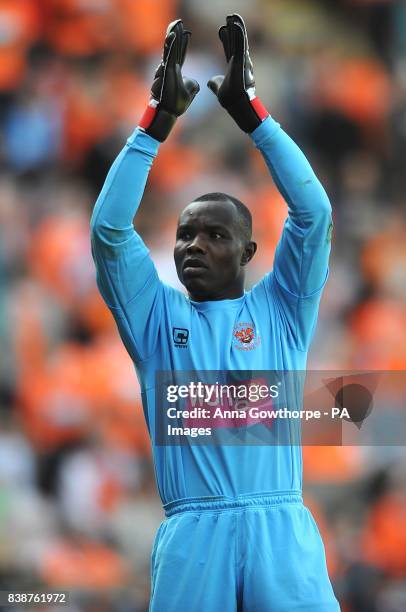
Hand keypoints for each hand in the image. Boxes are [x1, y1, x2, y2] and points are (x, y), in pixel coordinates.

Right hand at [139, 19, 199, 141]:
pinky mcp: (167, 71)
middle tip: (178, 22)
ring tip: (176, 28)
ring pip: (170, 51)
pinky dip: (171, 45)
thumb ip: (193, 84)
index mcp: (177, 71)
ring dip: (173, 38)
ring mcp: (168, 68)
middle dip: (176, 34)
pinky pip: (169, 56)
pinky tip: (173, 35)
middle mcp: (171, 68)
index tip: (185, 31)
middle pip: (174, 47)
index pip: (180, 53)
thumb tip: (195, 81)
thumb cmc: (178, 104)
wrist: (169, 112)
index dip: (182, 42)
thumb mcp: (191, 92)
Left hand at [208, 14, 267, 132]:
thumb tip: (210, 82)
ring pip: (239, 40)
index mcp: (233, 66)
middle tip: (229, 17)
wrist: (234, 104)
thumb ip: (214, 83)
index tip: (222, 29)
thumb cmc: (229, 99)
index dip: (225, 39)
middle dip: (232, 29)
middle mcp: (239, 62)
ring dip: (236, 27)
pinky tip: (237, 23)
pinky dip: (239, 34)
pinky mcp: (241, 61)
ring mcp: (241, 61)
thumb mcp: (218, 88)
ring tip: (233, 16)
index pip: (228, 49)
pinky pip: (240, 45)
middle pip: (235, 41)